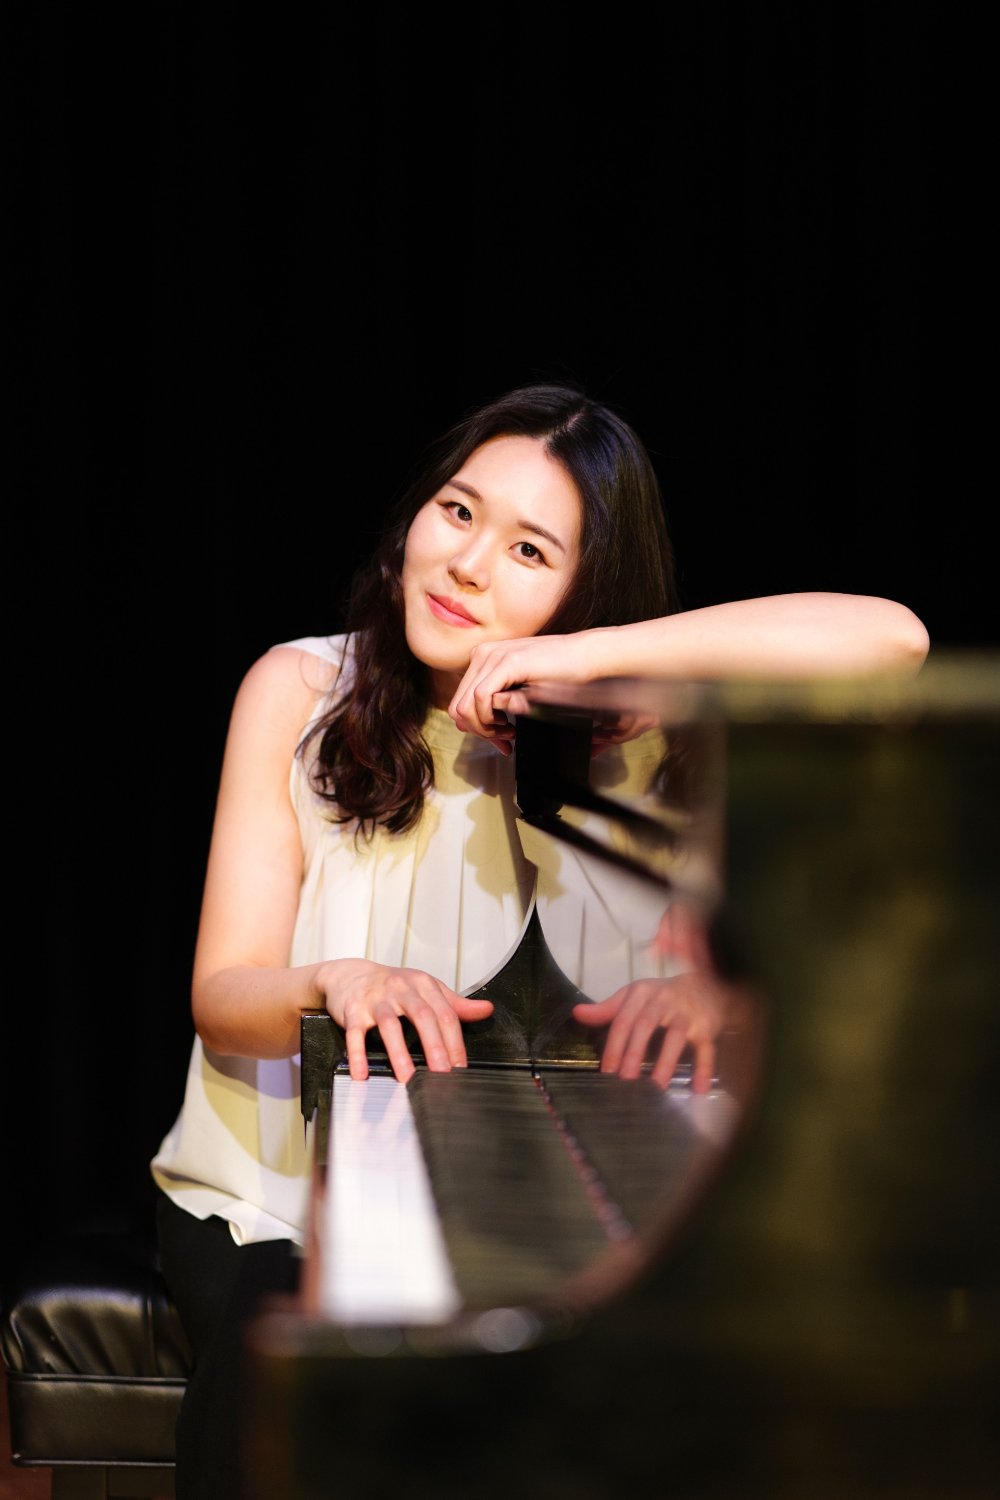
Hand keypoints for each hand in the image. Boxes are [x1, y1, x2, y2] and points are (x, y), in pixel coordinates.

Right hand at [316, 958, 493, 1082]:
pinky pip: (355, 1033)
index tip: (459, 1068)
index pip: (445, 1014)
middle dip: (434, 1048)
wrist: (351, 975)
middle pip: (422, 1017)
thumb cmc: (394, 986)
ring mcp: (376, 999)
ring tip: (407, 1078)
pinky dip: (358, 1054)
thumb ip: (455, 1003)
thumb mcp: (426, 989)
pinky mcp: (353, 1010)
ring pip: (390, 1024)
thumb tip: (486, 1010)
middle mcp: (401, 989)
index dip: (454, 1043)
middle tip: (441, 1075)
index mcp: (423, 984)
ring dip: (399, 1053)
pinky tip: (362, 1073)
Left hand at [448, 634, 593, 751]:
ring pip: (464, 706)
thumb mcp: (521, 689)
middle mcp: (483, 654)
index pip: (461, 701)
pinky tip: (510, 724)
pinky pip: (480, 698)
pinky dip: (491, 719)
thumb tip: (471, 724)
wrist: (587, 655)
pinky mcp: (506, 662)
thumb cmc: (561, 673)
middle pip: (458, 706)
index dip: (476, 728)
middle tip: (504, 741)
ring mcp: (492, 656)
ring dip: (485, 729)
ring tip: (508, 733)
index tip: (499, 740)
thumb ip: (496, 701)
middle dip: (479, 732)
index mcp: (484, 658)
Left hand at [572, 970, 732, 1092]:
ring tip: (656, 1088)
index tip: (606, 1071)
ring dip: (665, 1062)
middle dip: (634, 1054)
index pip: (623, 1020)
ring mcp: (686, 1013)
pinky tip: (698, 1088)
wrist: (703, 986)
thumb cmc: (661, 996)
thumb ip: (606, 1009)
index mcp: (641, 993)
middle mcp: (663, 1000)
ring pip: (675, 1036)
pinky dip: (703, 1068)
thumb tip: (577, 1013)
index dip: (614, 1046)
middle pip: (645, 1026)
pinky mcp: (706, 1026)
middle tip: (625, 1081)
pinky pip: (706, 1048)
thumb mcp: (633, 997)